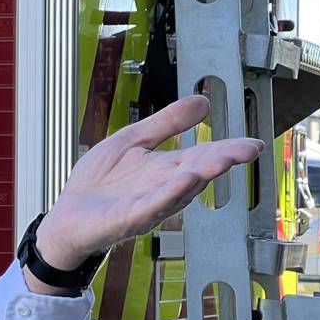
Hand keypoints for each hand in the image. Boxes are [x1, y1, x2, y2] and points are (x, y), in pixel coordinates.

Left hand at [36, 94, 264, 270]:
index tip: (253, 143)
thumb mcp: (131, 141)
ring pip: (178, 190)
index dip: (228, 150)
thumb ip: (165, 123)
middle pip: (197, 173)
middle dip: (221, 160)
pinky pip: (150, 206)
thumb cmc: (98, 184)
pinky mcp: (126, 219)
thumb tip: (202, 101)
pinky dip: (167, 194)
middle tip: (246, 150)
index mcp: (165, 170)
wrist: (66, 217)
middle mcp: (162, 189)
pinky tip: (182, 180)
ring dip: (200, 175)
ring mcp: (146, 206)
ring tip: (221, 160)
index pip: (202, 157)